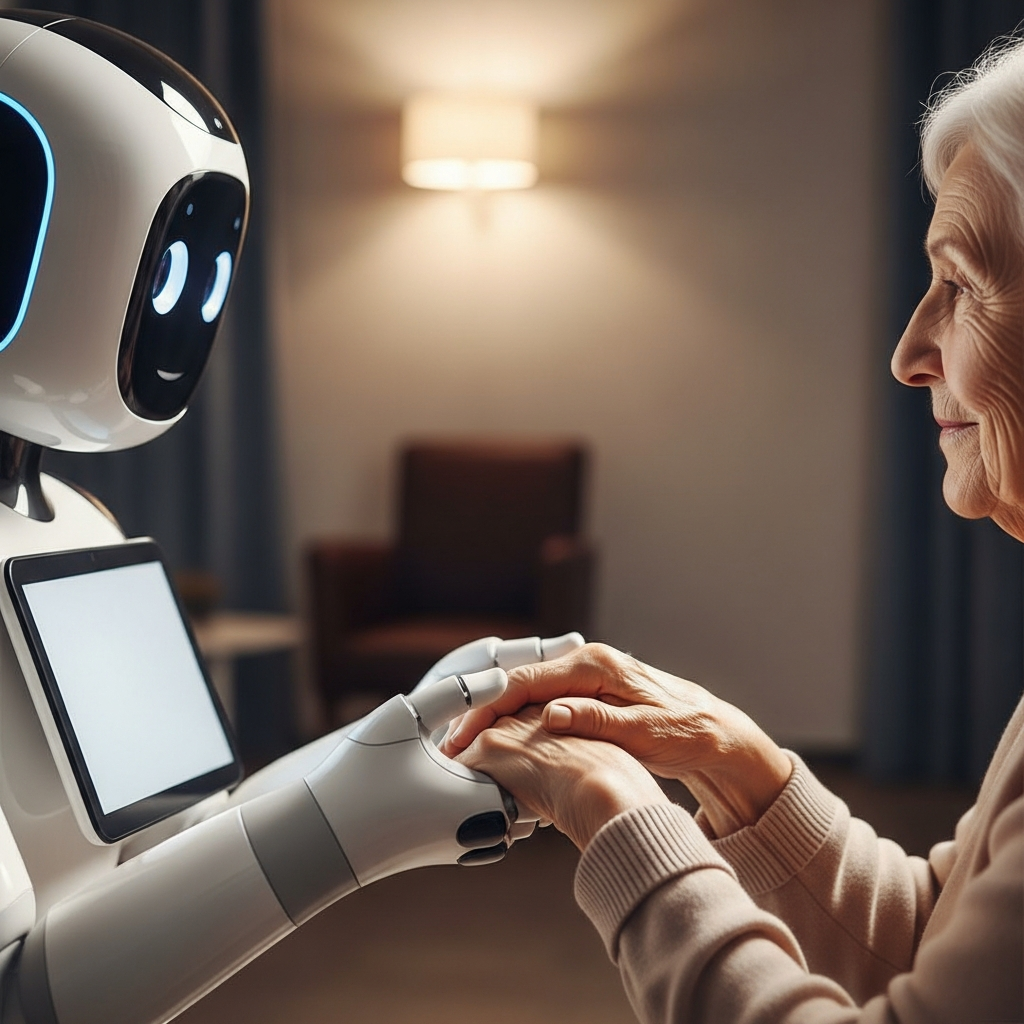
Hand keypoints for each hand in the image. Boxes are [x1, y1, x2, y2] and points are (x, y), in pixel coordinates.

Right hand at [442, 643, 791, 836]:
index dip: (489, 709)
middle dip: (481, 713)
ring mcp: (586, 676)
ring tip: (465, 747)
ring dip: (495, 718)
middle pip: (518, 684)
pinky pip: (540, 702)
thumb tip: (551, 714)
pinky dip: (516, 720)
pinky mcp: (588, 692)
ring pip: (526, 693)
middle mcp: (586, 663)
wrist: (715, 734)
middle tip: (451, 746)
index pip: (526, 683)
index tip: (463, 736)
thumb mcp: (644, 732)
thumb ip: (596, 721)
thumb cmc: (685, 733)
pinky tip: (499, 742)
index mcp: (595, 666)